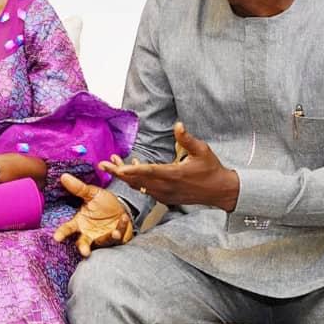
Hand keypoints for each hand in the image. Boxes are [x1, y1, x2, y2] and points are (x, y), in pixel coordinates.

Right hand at [53, 173, 133, 256]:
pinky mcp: (114, 240)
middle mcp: (89, 233)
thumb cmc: (103, 203)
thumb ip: (79, 188)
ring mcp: (101, 238)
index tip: (56, 238)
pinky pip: (117, 236)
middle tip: (84, 251)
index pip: (68, 228)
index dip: (62, 233)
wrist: (121, 208)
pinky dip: (120, 228)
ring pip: (102, 242)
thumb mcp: (92, 194)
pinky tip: (123, 219)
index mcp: (80, 222)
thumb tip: (64, 176)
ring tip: (114, 233)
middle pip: (82, 243)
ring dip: (108, 238)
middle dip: (83, 248)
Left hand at [97, 122, 239, 211]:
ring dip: (125, 176)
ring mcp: (165, 195)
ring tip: (112, 164)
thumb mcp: (202, 151)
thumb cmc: (211, 170)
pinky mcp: (165, 198)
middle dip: (118, 172)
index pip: (147, 171)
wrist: (220, 191)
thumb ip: (187, 139)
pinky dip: (136, 181)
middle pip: (137, 180)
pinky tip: (130, 170)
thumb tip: (178, 125)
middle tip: (103, 164)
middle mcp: (166, 187)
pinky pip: (146, 189)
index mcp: (173, 175)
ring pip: (139, 186)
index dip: (130, 169)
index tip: (116, 166)